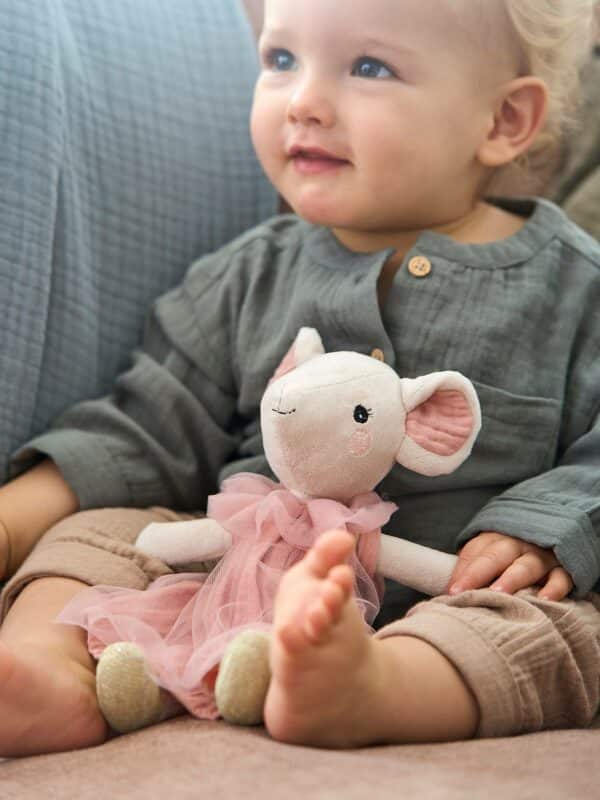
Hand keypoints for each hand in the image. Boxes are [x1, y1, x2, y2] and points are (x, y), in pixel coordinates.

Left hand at [448, 531, 573, 600]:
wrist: (553, 534)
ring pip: (526, 565)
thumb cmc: (512, 555)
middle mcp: (518, 544)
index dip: (462, 570)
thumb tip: (450, 592)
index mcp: (495, 539)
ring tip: (498, 593)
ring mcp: (542, 555)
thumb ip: (474, 566)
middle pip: (496, 555)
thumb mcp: (493, 552)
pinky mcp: (565, 568)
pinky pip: (561, 577)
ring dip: (512, 578)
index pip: (475, 551)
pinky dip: (554, 587)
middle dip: (479, 573)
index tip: (450, 591)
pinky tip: (544, 599)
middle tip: (464, 592)